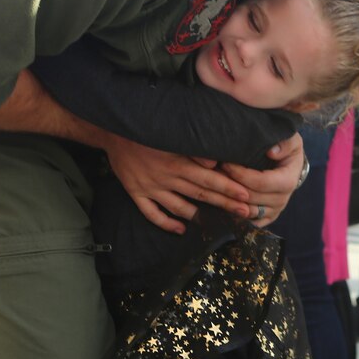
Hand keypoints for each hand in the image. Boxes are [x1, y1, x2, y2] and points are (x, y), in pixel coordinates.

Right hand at [104, 134, 257, 233]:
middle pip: (200, 195)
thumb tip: (216, 163)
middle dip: (224, 204)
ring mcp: (150, 188)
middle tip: (244, 213)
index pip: (209, 179)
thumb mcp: (171, 134)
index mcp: (177, 162)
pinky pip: (152, 213)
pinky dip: (166, 223)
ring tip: (216, 223)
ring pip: (178, 207)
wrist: (113, 131)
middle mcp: (165, 177)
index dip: (228, 188)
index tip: (245, 196)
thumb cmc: (148, 129)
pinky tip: (180, 229)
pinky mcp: (136, 193)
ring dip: (198, 217)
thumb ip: (193, 150)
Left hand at [220, 132, 304, 226]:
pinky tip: (222, 201)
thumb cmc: (286, 149)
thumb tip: (272, 152)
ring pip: (246, 212)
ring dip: (228, 200)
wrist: (290, 165)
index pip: (261, 182)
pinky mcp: (266, 218)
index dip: (241, 175)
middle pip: (250, 198)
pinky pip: (247, 222)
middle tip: (214, 173)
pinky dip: (234, 214)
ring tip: (215, 185)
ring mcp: (274, 211)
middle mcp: (282, 200)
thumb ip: (284, 144)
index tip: (225, 163)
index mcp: (288, 181)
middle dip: (230, 186)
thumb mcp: (290, 140)